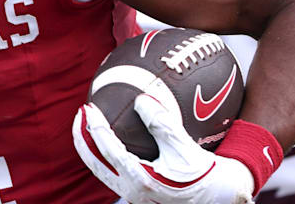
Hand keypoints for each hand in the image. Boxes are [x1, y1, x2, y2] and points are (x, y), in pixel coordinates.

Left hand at [73, 95, 253, 203]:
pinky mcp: (135, 192)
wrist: (215, 197)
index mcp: (140, 179)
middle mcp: (131, 190)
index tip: (89, 108)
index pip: (108, 151)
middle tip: (79, 113)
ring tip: (87, 124)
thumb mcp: (184, 147)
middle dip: (82, 137)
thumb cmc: (202, 174)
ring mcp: (131, 193)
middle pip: (94, 162)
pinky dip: (104, 152)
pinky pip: (111, 170)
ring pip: (100, 169)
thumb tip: (141, 100)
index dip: (96, 128)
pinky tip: (108, 137)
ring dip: (90, 146)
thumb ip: (162, 124)